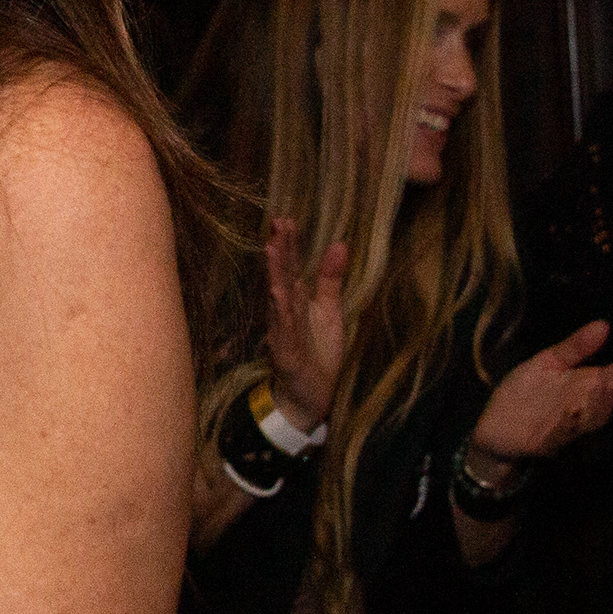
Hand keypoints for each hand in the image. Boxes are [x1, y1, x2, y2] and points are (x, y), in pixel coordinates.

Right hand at [259, 221, 349, 430]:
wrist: (310, 395)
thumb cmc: (317, 352)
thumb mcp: (329, 311)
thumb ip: (331, 279)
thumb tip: (340, 243)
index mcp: (296, 301)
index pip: (292, 267)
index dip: (289, 244)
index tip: (286, 218)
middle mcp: (285, 311)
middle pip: (282, 276)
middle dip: (280, 250)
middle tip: (278, 222)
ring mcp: (283, 330)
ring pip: (278, 297)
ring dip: (274, 274)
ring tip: (271, 248)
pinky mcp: (286, 350)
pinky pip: (283, 328)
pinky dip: (280, 310)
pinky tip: (277, 293)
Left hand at [465, 319, 612, 472]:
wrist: (496, 427)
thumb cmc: (525, 391)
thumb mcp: (548, 362)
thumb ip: (575, 347)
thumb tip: (604, 324)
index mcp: (586, 384)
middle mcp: (584, 405)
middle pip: (612, 397)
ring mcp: (569, 424)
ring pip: (594, 416)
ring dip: (603, 402)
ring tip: (610, 384)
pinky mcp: (549, 440)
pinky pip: (564, 433)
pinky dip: (571, 424)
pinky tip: (575, 411)